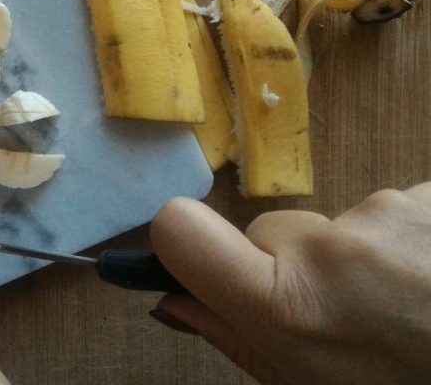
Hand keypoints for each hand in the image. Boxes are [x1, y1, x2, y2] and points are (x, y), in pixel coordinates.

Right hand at [150, 183, 430, 383]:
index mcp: (291, 307)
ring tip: (416, 307)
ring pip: (341, 227)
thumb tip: (174, 300)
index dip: (177, 242)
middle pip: (271, 231)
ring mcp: (390, 213)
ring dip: (364, 261)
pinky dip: (410, 245)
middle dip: (294, 267)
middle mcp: (333, 246)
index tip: (196, 264)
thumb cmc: (403, 383)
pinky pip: (396, 214)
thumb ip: (236, 339)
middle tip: (348, 319)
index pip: (179, 230)